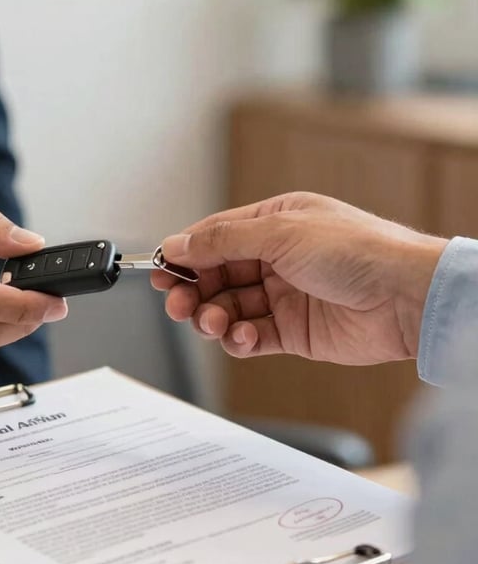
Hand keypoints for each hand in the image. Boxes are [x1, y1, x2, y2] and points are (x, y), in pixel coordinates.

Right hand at [153, 192, 447, 365]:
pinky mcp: (292, 332)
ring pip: (228, 309)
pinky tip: (245, 337)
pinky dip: (239, 340)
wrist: (405, 298)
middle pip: (215, 276)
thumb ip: (222, 241)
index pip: (215, 237)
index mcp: (275, 223)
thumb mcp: (280, 233)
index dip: (184, 254)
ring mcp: (284, 296)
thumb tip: (177, 243)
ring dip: (213, 317)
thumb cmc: (357, 251)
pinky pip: (250, 338)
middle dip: (192, 290)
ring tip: (214, 323)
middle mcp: (277, 258)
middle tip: (176, 303)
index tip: (158, 270)